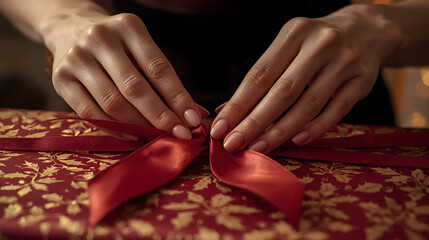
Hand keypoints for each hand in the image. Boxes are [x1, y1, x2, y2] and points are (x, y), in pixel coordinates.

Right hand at [48, 12, 207, 139]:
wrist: (70, 28)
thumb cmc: (117, 46)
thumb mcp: (141, 52)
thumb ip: (166, 81)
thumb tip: (197, 113)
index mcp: (128, 27)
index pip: (158, 68)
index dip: (178, 97)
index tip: (194, 119)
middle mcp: (100, 38)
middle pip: (135, 87)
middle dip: (161, 116)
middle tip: (181, 135)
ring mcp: (77, 57)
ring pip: (112, 103)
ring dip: (139, 125)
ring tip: (158, 137)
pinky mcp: (59, 78)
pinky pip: (89, 113)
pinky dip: (114, 129)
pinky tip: (132, 135)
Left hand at [211, 4, 401, 152]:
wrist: (366, 29)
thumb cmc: (314, 44)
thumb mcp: (288, 47)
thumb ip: (261, 78)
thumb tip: (225, 112)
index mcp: (294, 32)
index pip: (260, 74)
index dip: (238, 104)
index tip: (220, 127)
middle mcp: (320, 44)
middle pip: (282, 91)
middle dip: (254, 122)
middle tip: (233, 144)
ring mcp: (345, 62)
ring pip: (309, 104)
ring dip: (280, 131)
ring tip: (258, 148)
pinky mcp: (364, 80)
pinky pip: (336, 111)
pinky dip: (315, 128)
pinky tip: (295, 141)